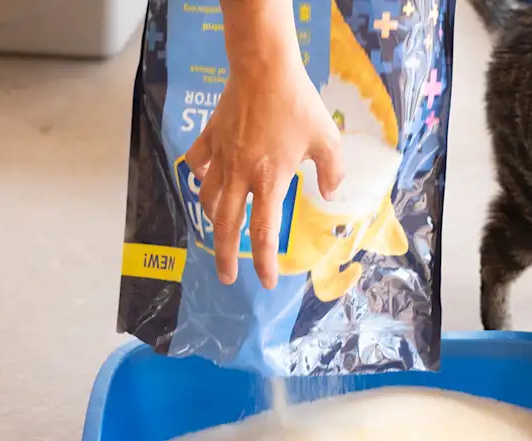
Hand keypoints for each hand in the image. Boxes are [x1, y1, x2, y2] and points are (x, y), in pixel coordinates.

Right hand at [185, 0, 342, 289]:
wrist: (263, 68)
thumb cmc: (297, 103)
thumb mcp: (328, 138)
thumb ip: (333, 171)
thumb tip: (330, 194)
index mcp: (269, 179)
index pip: (263, 232)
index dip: (264, 261)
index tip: (268, 281)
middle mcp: (240, 174)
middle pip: (226, 226)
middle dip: (225, 257)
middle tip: (227, 277)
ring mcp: (221, 157)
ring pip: (209, 200)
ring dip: (215, 221)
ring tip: (221, 233)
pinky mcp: (209, 138)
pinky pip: (198, 166)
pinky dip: (200, 179)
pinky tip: (206, 182)